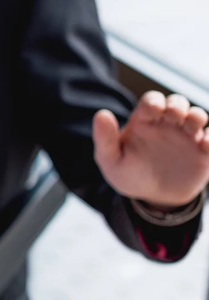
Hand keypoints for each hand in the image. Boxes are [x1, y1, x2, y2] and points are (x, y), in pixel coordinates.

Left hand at [93, 91, 208, 207]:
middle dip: (178, 105)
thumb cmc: (129, 175)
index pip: (152, 101)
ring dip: (197, 116)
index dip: (155, 102)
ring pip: (198, 115)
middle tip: (174, 116)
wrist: (151, 199)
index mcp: (144, 122)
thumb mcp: (111, 160)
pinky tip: (204, 146)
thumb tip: (101, 114)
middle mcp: (167, 125)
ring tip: (191, 127)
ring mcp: (187, 137)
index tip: (153, 112)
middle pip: (177, 102)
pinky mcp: (203, 152)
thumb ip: (105, 138)